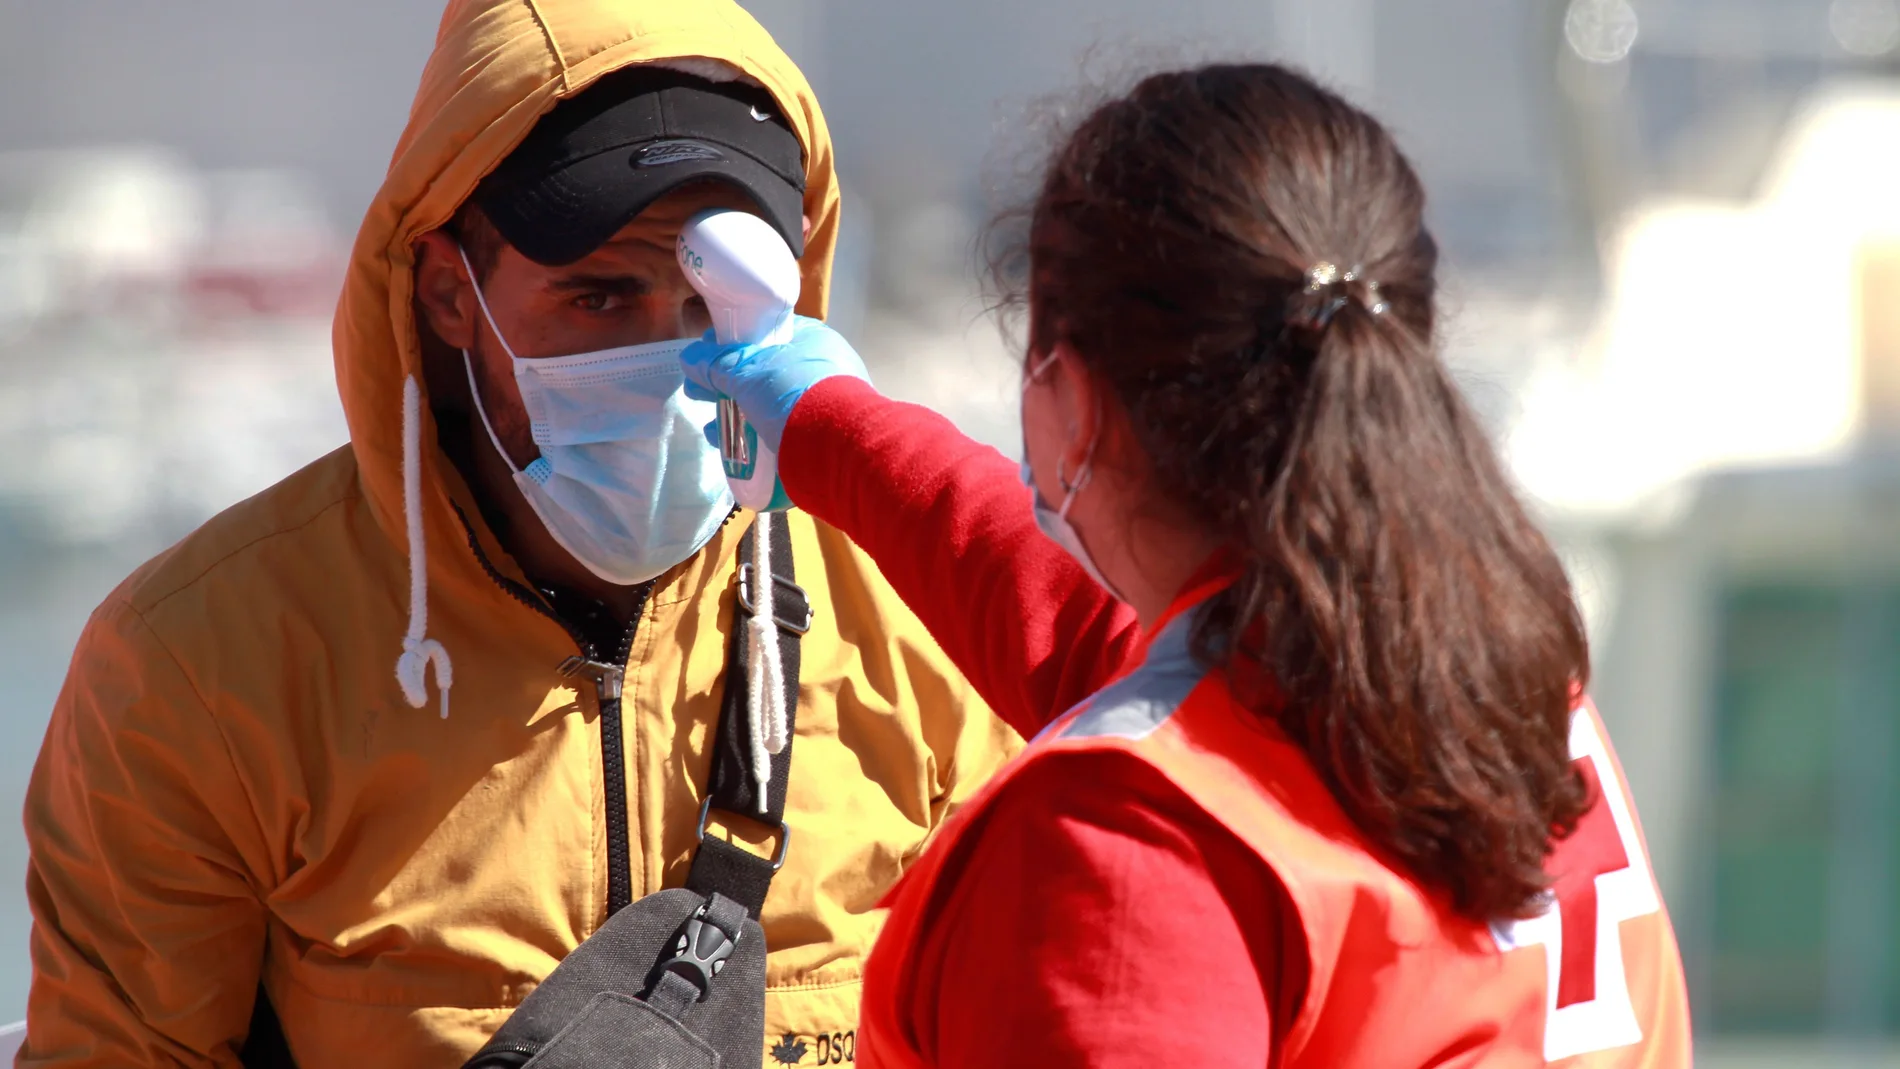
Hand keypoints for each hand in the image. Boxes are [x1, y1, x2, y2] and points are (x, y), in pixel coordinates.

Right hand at [680, 315, 870, 452]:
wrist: (838, 451)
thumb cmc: (794, 396)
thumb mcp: (749, 373)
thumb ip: (717, 364)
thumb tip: (690, 358)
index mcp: (813, 340)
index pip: (768, 331)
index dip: (734, 340)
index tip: (707, 353)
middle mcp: (821, 369)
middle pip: (763, 371)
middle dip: (726, 383)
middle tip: (698, 393)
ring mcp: (823, 404)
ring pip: (769, 404)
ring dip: (735, 413)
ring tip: (711, 429)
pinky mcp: (820, 437)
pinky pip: (780, 430)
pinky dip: (753, 436)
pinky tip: (730, 447)